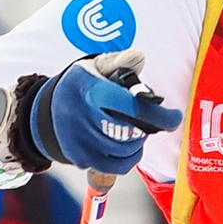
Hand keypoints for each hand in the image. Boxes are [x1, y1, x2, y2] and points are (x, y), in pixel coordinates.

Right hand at [26, 60, 180, 177]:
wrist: (47, 108)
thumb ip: (121, 61)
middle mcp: (84, 116)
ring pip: (125, 151)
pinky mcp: (79, 158)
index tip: (175, 117)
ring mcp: (80, 140)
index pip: (134, 107)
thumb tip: (139, 56)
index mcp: (93, 91)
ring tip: (134, 131)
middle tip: (148, 121)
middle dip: (147, 128)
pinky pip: (115, 167)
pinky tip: (127, 148)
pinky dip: (127, 159)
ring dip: (137, 143)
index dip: (160, 116)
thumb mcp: (97, 66)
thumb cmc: (82, 84)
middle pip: (131, 132)